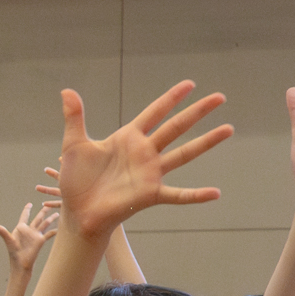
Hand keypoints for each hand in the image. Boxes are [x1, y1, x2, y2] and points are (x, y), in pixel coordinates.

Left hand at [0, 200, 59, 269]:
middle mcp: (29, 230)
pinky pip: (49, 234)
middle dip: (43, 211)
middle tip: (48, 204)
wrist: (21, 263)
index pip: (24, 216)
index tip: (29, 204)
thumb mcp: (8, 240)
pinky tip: (60, 228)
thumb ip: (2, 232)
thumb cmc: (13, 252)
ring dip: (51, 218)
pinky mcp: (40, 241)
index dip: (27, 210)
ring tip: (57, 212)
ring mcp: (36, 235)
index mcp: (21, 228)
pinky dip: (55, 231)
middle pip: (37, 218)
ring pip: (45, 224)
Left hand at [52, 80, 229, 237]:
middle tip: (220, 97)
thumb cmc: (76, 180)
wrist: (76, 211)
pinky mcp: (149, 194)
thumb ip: (74, 117)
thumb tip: (66, 90)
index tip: (190, 84)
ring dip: (206, 142)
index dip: (171, 98)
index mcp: (128, 138)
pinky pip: (178, 195)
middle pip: (176, 127)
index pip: (154, 113)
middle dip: (197, 112)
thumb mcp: (74, 145)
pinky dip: (196, 195)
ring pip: (184, 154)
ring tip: (228, 129)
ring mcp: (150, 173)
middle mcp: (144, 153)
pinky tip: (215, 193)